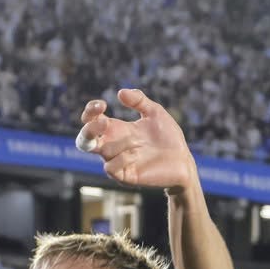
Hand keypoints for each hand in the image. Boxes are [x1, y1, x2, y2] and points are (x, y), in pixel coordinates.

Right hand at [76, 87, 198, 192]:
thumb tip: (120, 92)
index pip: (91, 120)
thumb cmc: (169, 138)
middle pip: (85, 140)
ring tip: (138, 142)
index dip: (90, 111)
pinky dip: (121, 158)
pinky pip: (110, 167)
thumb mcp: (156, 113)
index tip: (102, 104)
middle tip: (104, 123)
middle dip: (89, 130)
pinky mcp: (125, 176)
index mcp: (117, 129)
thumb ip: (139, 101)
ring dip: (119, 143)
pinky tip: (136, 155)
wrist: (184, 162)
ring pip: (102, 151)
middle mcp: (113, 146)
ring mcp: (118, 162)